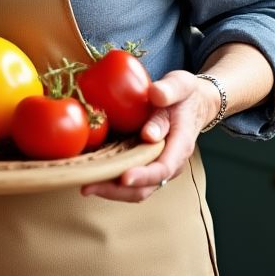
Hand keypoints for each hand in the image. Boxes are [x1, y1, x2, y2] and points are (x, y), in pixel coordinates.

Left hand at [80, 69, 217, 202]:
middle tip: (88, 186)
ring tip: (83, 185)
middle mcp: (168, 162)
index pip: (163, 168)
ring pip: (134, 189)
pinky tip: (88, 173)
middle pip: (144, 187)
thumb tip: (155, 96)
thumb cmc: (184, 95)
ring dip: (109, 190)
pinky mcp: (142, 162)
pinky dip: (108, 179)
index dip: (144, 175)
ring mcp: (154, 165)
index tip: (124, 177)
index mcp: (180, 145)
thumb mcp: (181, 85)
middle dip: (116, 190)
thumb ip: (169, 90)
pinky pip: (126, 177)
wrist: (191, 103)